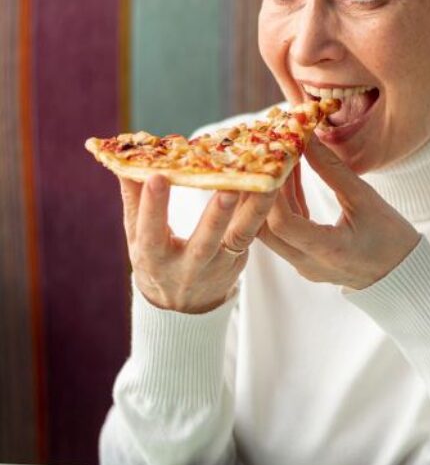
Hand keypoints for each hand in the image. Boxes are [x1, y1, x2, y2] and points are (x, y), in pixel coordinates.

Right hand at [120, 175, 277, 312]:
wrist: (182, 303)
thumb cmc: (156, 259)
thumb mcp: (136, 237)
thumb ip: (133, 199)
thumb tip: (123, 161)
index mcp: (154, 258)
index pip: (150, 232)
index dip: (153, 206)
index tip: (157, 177)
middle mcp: (187, 266)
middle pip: (204, 242)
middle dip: (215, 216)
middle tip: (227, 190)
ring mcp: (217, 266)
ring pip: (238, 237)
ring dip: (253, 210)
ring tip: (267, 184)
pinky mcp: (238, 260)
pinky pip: (251, 233)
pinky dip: (261, 210)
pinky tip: (270, 185)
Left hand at [259, 137, 420, 289]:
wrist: (402, 273)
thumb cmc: (391, 238)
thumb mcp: (365, 198)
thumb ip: (332, 169)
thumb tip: (307, 138)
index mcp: (328, 251)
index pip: (283, 223)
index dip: (272, 191)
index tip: (273, 159)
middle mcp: (308, 263)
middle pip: (265, 230)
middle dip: (260, 193)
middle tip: (265, 158)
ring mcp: (304, 265)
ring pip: (271, 230)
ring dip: (273, 196)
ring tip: (281, 161)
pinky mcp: (305, 260)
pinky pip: (285, 232)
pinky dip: (285, 205)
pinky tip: (291, 178)